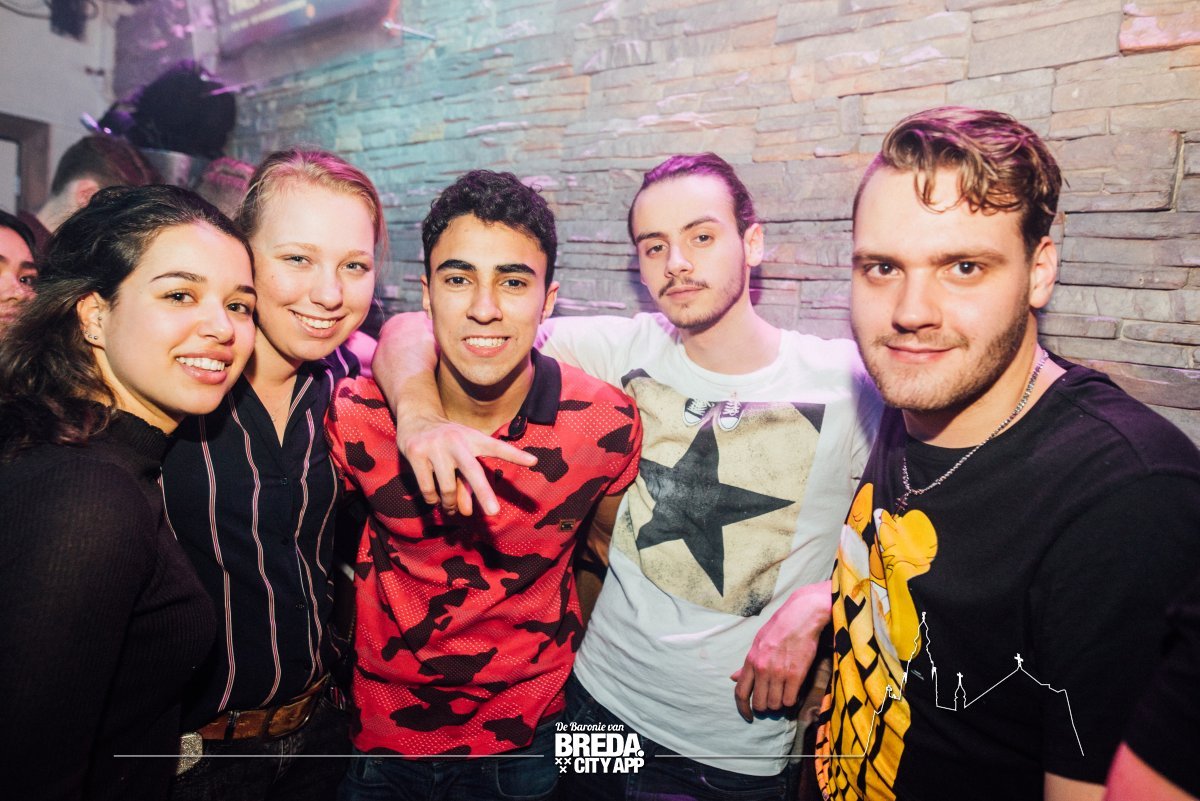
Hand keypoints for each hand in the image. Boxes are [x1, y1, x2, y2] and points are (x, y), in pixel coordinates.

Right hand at [397, 412, 536, 516]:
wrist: (416, 418)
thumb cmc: (447, 441)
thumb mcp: (462, 454)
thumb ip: (467, 484)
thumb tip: (466, 513)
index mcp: (473, 438)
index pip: (497, 447)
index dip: (515, 455)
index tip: (534, 461)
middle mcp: (456, 441)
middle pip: (473, 471)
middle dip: (484, 493)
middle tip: (494, 512)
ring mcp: (435, 446)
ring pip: (447, 488)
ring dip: (450, 504)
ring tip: (450, 507)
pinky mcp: (416, 453)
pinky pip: (428, 488)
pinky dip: (432, 499)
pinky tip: (434, 498)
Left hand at [731, 580, 831, 720]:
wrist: (801, 617)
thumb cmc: (779, 628)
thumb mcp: (758, 643)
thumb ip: (747, 664)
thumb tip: (733, 677)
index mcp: (751, 661)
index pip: (740, 692)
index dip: (743, 709)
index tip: (748, 716)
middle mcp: (762, 669)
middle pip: (760, 703)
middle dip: (766, 707)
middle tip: (773, 700)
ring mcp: (779, 672)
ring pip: (775, 704)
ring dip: (780, 704)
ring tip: (784, 694)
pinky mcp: (796, 674)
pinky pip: (790, 700)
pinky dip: (791, 700)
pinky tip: (793, 692)